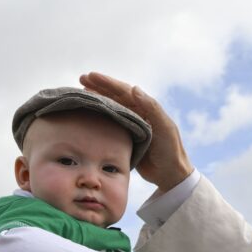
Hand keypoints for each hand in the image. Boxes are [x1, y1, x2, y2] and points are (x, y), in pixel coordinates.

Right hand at [79, 72, 194, 191]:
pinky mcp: (124, 139)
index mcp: (146, 108)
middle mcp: (137, 114)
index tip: (90, 76)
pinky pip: (109, 125)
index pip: (124, 91)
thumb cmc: (171, 150)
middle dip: (98, 87)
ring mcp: (130, 126)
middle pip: (115, 97)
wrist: (170, 175)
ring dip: (97, 100)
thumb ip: (151, 108)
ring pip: (110, 108)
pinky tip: (87, 115)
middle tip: (81, 79)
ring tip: (81, 92)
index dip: (107, 83)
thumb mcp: (165, 128)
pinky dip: (98, 118)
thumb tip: (134, 88)